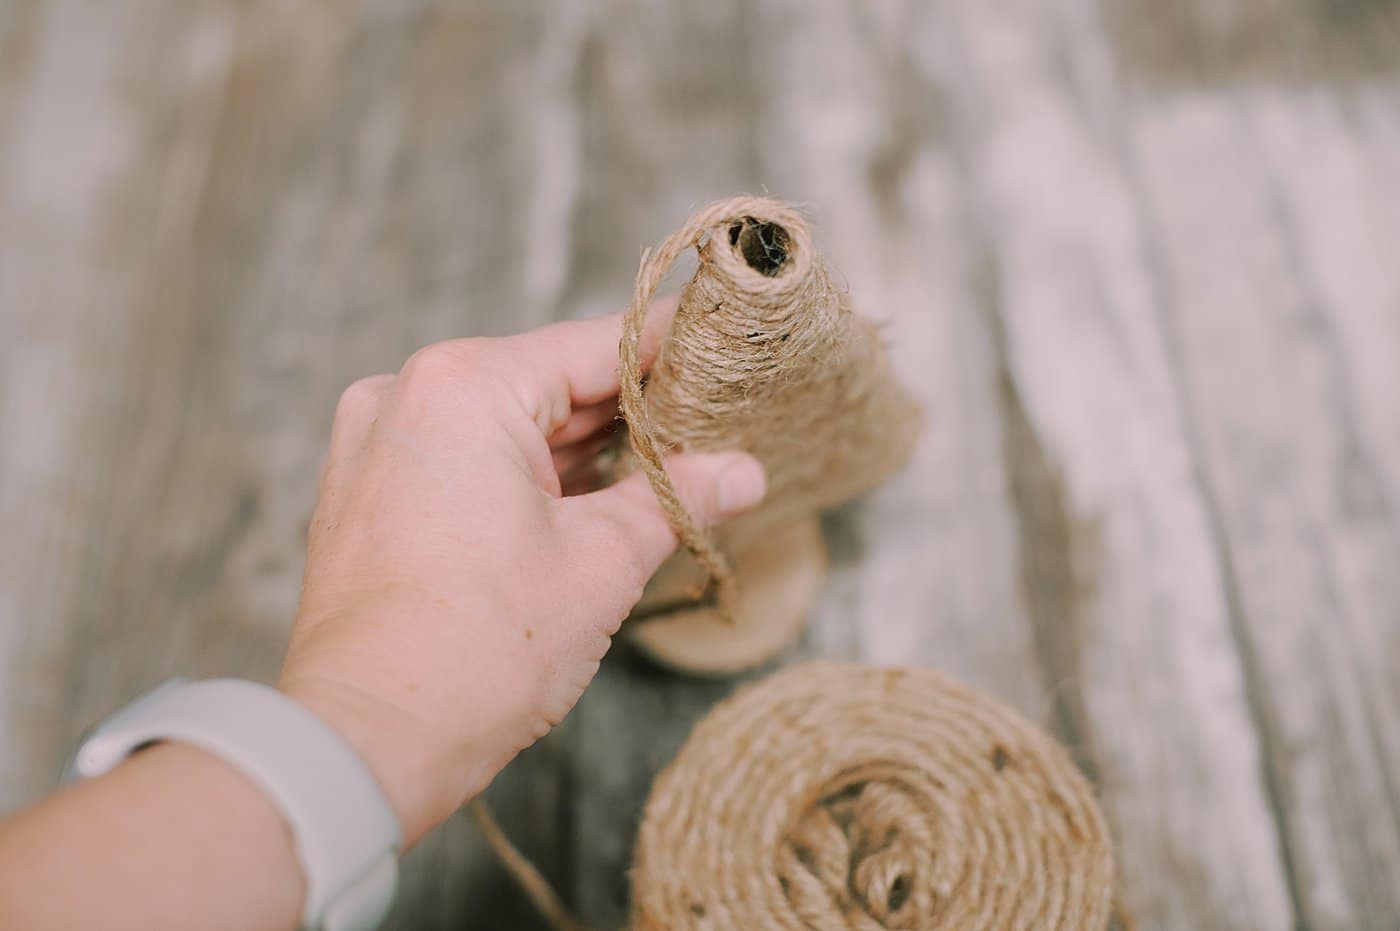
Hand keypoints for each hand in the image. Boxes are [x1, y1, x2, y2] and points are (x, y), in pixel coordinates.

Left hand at [277, 300, 765, 844]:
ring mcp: (376, 446)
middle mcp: (405, 396)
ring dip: (579, 451)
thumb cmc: (477, 651)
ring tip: (663, 473)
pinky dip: (524, 476)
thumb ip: (677, 499)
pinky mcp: (366, 495)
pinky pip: (464, 460)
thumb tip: (744, 472)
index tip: (728, 345)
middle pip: (548, 384)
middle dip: (631, 413)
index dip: (674, 351)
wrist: (366, 742)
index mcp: (463, 386)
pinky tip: (585, 505)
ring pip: (506, 426)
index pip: (596, 347)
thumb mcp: (603, 563)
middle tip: (714, 427)